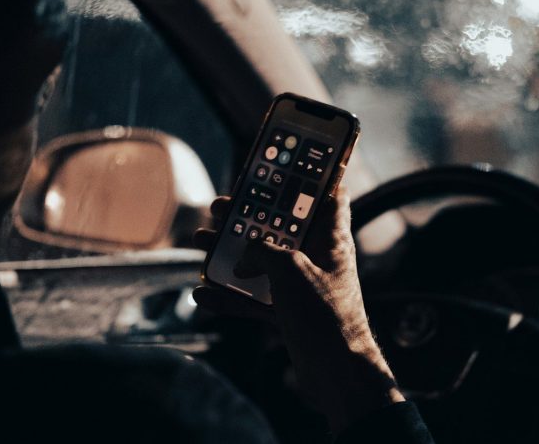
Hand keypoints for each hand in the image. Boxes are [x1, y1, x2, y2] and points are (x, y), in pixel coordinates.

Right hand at [193, 187, 404, 432]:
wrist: (337, 374)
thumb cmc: (324, 315)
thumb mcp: (290, 269)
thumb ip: (263, 251)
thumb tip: (245, 255)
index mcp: (330, 238)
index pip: (329, 194)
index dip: (310, 176)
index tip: (284, 163)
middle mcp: (318, 258)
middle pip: (282, 227)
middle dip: (250, 216)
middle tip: (221, 206)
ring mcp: (303, 287)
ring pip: (263, 261)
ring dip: (231, 253)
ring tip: (201, 242)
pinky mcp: (290, 314)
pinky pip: (255, 299)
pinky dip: (231, 296)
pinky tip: (203, 295)